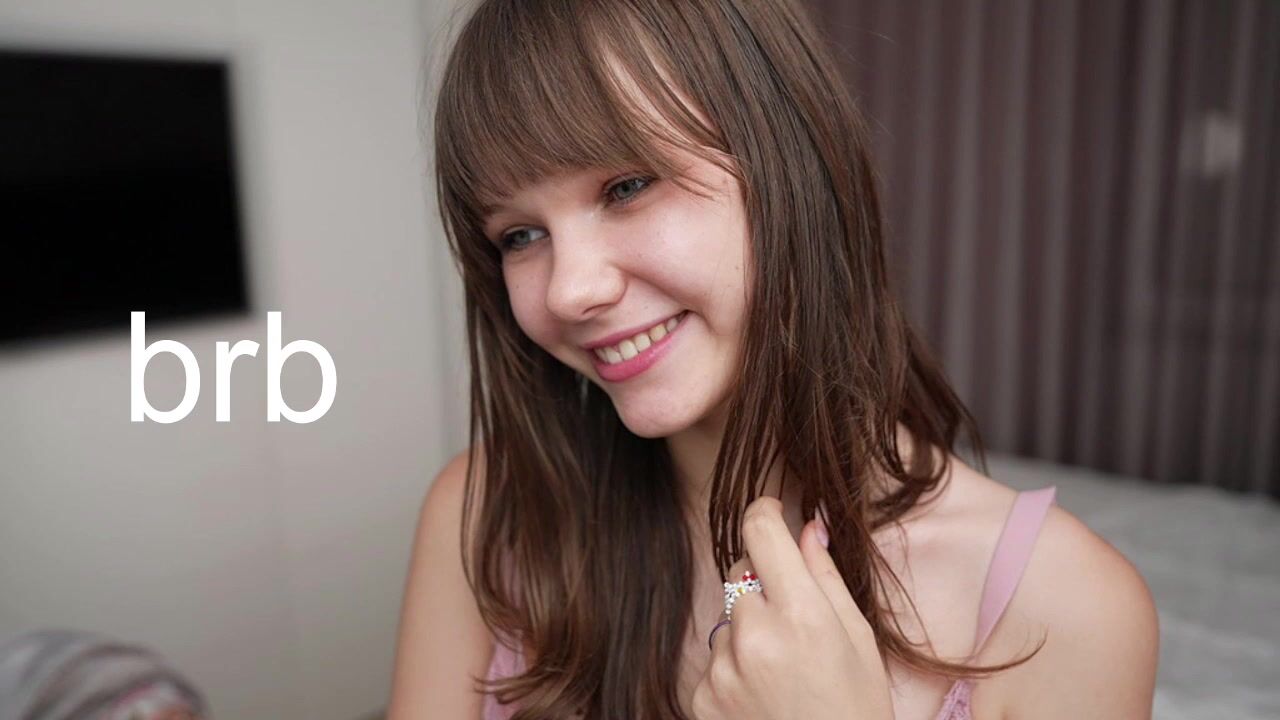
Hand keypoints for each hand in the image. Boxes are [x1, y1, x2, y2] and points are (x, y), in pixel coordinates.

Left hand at [691, 496, 893, 719]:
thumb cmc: (856, 708)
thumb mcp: (857, 638)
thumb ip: (825, 576)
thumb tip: (808, 524)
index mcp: (800, 614)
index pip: (759, 530)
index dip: (764, 511)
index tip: (771, 511)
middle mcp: (754, 636)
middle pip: (740, 570)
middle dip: (763, 579)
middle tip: (795, 616)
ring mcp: (722, 668)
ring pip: (727, 615)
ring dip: (749, 626)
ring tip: (784, 668)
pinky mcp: (702, 696)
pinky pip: (714, 656)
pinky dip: (734, 665)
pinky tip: (764, 692)